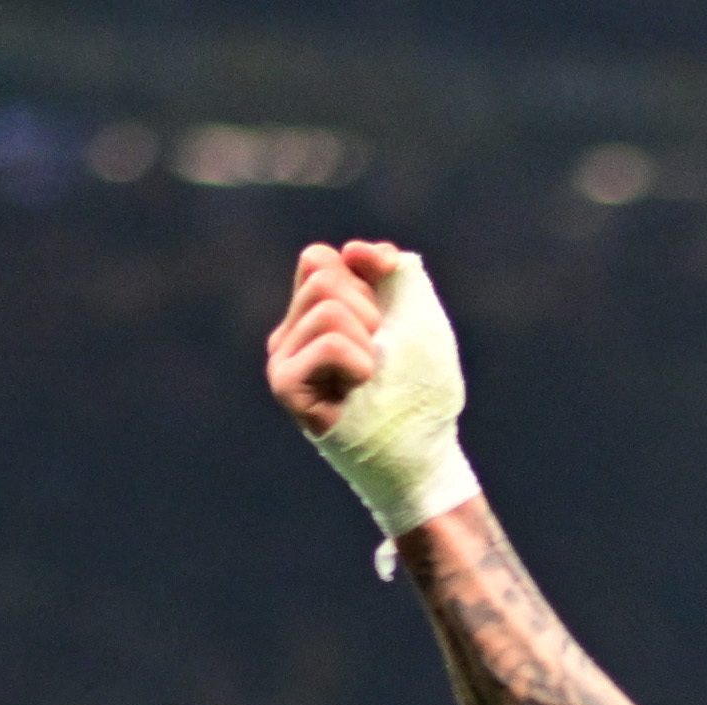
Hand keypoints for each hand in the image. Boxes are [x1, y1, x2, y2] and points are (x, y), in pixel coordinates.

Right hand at [265, 240, 478, 541]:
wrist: (423, 451)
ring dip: (368, 340)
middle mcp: (291, 333)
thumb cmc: (422, 391)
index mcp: (315, 313)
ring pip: (326, 306)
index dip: (364, 272)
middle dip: (369, 311)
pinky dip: (359, 361)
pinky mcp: (285, 385)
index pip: (320, 260)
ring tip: (371, 377)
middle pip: (322, 276)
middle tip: (380, 357)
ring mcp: (283, 358)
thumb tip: (356, 250)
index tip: (391, 307)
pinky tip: (362, 387)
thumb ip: (393, 274)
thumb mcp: (417, 318)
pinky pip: (328, 343)